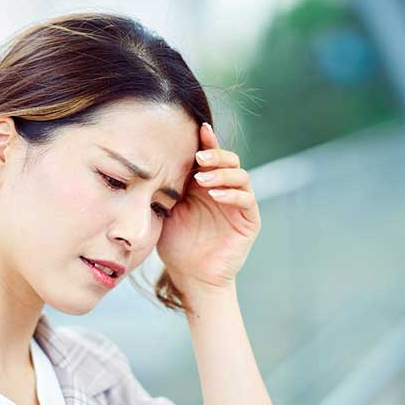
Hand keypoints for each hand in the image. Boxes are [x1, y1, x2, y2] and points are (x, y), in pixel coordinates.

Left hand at [156, 122, 260, 294]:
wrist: (191, 276)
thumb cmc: (175, 244)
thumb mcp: (166, 211)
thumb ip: (168, 187)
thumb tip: (156, 160)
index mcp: (203, 183)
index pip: (208, 156)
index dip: (206, 141)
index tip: (197, 129)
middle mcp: (224, 188)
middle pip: (228, 159)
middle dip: (215, 154)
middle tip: (199, 156)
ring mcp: (238, 203)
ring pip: (240, 175)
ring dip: (222, 173)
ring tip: (203, 178)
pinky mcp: (249, 220)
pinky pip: (246, 200)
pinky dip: (232, 193)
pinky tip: (215, 194)